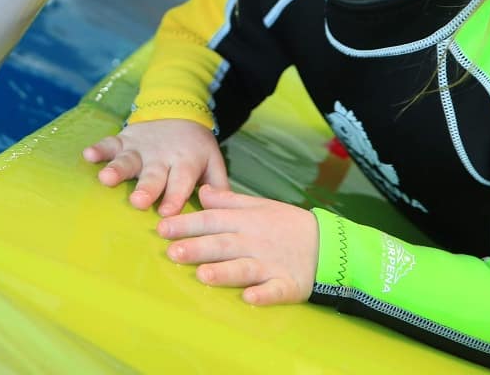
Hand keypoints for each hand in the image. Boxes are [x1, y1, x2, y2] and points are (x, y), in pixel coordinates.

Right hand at [82, 119, 227, 215]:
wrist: (179, 110)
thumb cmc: (196, 149)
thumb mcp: (213, 162)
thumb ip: (219, 187)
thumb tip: (223, 213)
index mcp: (185, 163)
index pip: (181, 182)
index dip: (175, 197)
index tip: (167, 213)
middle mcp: (162, 156)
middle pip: (153, 174)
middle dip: (146, 188)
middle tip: (138, 202)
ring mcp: (141, 147)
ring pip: (128, 159)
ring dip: (117, 168)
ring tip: (106, 178)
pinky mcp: (124, 139)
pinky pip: (110, 143)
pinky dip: (99, 148)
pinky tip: (87, 155)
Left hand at [157, 184, 317, 304]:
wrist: (327, 243)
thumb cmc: (287, 224)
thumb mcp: (258, 205)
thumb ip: (228, 201)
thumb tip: (201, 191)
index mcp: (246, 221)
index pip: (212, 220)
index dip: (188, 224)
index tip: (162, 227)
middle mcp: (254, 242)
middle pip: (223, 244)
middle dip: (198, 248)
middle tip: (172, 252)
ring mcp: (270, 264)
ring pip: (244, 268)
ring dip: (224, 272)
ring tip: (203, 275)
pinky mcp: (287, 284)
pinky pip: (274, 290)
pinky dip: (263, 294)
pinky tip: (249, 298)